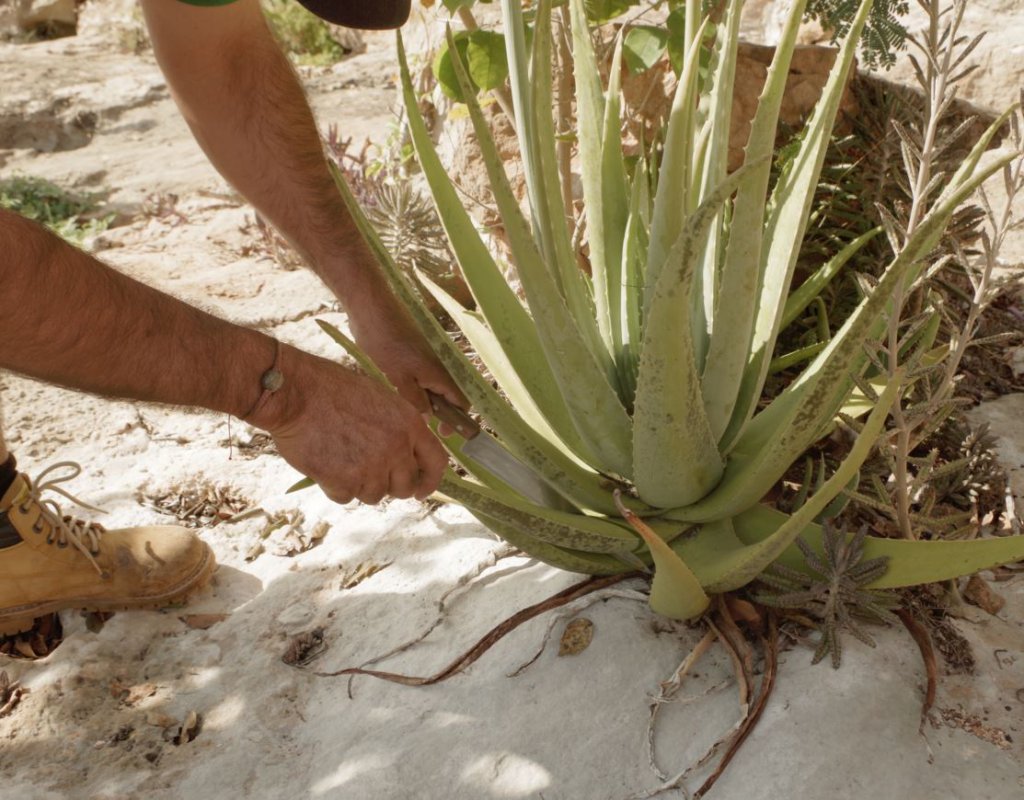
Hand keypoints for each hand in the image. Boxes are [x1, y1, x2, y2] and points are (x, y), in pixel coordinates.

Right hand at [251, 347, 449, 504]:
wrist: (296, 392)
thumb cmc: (333, 390)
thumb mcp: (380, 400)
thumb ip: (398, 429)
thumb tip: (405, 458)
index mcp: (409, 424)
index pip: (436, 463)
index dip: (430, 481)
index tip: (421, 491)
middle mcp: (396, 449)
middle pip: (404, 487)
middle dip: (390, 485)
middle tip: (370, 474)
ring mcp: (371, 468)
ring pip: (374, 495)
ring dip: (359, 485)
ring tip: (341, 458)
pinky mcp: (344, 482)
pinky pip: (346, 497)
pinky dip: (335, 487)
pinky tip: (325, 464)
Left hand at [347, 292, 468, 415]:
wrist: (372, 310)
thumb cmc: (385, 343)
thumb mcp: (398, 379)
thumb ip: (416, 401)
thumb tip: (428, 418)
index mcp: (439, 374)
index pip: (461, 402)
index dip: (457, 420)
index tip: (443, 434)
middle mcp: (438, 367)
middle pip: (448, 397)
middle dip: (439, 413)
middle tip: (420, 425)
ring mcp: (426, 360)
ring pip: (433, 388)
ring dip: (424, 402)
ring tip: (406, 411)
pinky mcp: (413, 354)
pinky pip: (421, 377)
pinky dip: (415, 389)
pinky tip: (397, 394)